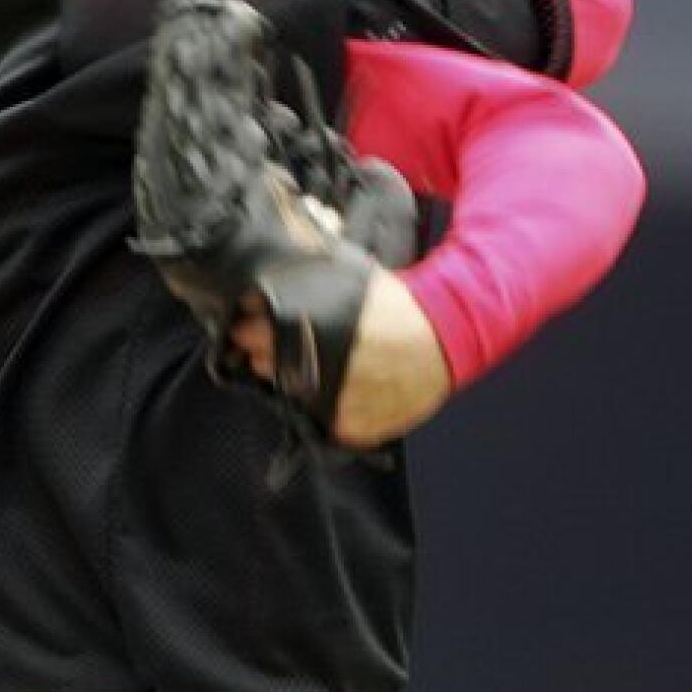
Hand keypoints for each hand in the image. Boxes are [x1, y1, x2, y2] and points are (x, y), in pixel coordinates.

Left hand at [229, 266, 451, 447]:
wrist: (444, 334)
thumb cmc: (394, 301)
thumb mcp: (346, 272)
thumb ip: (306, 271)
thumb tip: (272, 264)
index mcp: (300, 326)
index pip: (246, 334)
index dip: (247, 328)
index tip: (251, 325)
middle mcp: (307, 368)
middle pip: (262, 365)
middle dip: (267, 353)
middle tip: (284, 343)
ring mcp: (327, 402)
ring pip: (290, 395)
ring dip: (295, 380)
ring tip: (319, 363)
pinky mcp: (348, 426)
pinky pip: (322, 420)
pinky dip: (327, 406)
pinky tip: (344, 386)